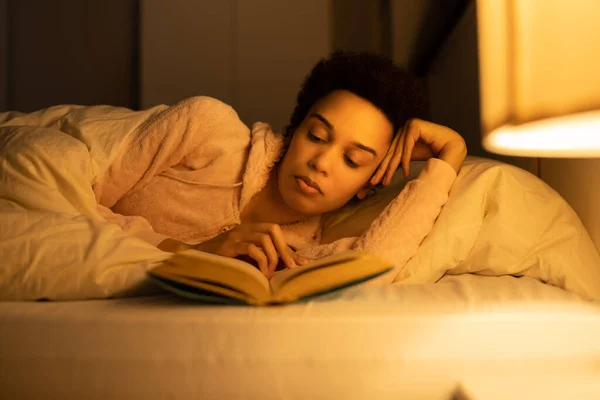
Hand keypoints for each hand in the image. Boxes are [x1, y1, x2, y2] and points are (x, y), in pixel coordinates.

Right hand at [193, 223, 307, 278]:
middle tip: (289, 267)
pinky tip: (261, 273)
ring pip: (264, 237)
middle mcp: (244, 229)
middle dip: (283, 249)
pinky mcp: (228, 246)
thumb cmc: (223, 261)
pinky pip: (251, 248)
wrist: (194, 259)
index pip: (274, 230)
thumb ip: (264, 258)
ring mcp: (235, 236)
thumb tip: (290, 265)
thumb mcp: (246, 258)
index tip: (297, 264)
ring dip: (272, 256)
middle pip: (272, 229)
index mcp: (249, 229)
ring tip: (270, 273)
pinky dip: (261, 261)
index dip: (287, 247)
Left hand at [370, 119, 466, 186]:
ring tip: (386, 182)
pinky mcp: (414, 125)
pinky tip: (405, 173)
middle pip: (391, 152)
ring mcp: (408, 125)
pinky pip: (407, 147)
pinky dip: (405, 161)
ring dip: (391, 168)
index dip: (382, 167)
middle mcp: (402, 128)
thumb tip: (381, 172)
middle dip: (382, 169)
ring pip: (397, 151)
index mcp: (400, 134)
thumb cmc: (433, 152)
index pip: (389, 152)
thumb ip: (397, 161)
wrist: (452, 146)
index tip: (374, 182)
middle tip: (374, 183)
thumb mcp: (410, 158)